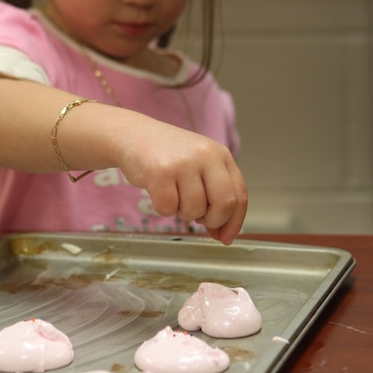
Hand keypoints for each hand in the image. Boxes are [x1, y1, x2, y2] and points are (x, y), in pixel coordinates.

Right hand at [117, 118, 247, 244]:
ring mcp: (183, 163)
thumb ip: (214, 194)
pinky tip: (158, 191)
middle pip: (225, 204)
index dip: (234, 222)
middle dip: (213, 221)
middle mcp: (206, 155)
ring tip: (174, 194)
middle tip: (199, 219)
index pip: (239, 195)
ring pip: (194, 210)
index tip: (225, 237)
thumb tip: (222, 234)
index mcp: (220, 154)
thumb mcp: (199, 166)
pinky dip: (162, 208)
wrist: (133, 134)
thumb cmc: (167, 155)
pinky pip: (168, 209)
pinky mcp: (159, 172)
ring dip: (182, 212)